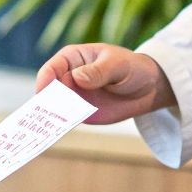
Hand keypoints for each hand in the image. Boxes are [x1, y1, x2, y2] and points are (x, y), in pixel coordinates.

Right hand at [34, 43, 175, 124]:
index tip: (44, 93)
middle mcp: (68, 77)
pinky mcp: (80, 112)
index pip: (52, 68)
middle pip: (49, 90)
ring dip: (50, 117)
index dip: (45, 80)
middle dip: (45, 102)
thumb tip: (77, 78)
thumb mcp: (118, 65)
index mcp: (72, 58)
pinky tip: (58, 133)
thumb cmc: (131, 67)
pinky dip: (60, 126)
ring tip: (48, 127)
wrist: (147, 87)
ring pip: (54, 107)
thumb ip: (98, 71)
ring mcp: (73, 96)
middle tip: (45, 114)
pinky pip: (66, 120)